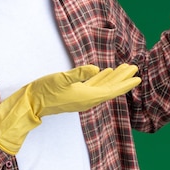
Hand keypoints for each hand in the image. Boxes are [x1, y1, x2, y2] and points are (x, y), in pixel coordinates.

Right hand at [0, 64, 140, 154]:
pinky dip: (102, 78)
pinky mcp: (75, 94)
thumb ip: (79, 74)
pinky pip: (93, 86)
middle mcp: (88, 99)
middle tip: (134, 67)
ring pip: (103, 86)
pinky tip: (104, 72)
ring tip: (124, 68)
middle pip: (110, 88)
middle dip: (123, 78)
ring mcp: (82, 97)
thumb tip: (97, 69)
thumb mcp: (61, 79)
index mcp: (88, 96)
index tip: (138, 77)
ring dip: (114, 77)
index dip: (125, 83)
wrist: (31, 102)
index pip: (112, 90)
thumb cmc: (45, 90)